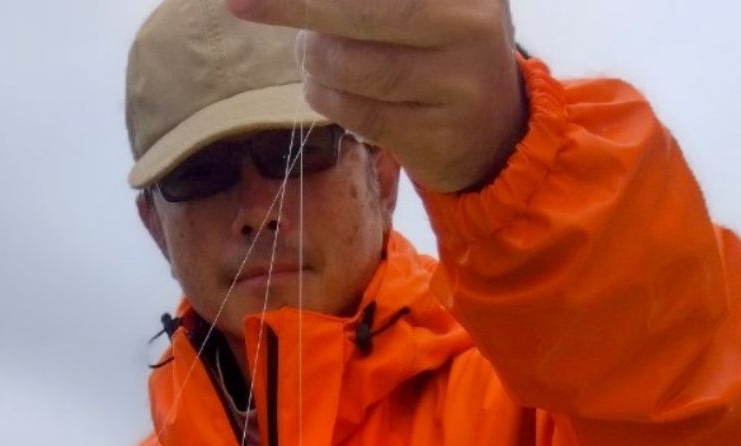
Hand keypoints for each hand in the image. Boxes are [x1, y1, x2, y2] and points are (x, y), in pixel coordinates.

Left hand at [226, 0, 526, 192]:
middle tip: (246, 3)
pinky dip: (328, 99)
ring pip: (356, 68)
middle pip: (363, 10)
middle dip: (295, 6)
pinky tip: (320, 87)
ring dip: (314, 61)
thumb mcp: (426, 1)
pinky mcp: (438, 137)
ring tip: (308, 55)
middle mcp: (470, 25)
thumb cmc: (440, 45)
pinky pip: (362, 114)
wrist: (494, 130)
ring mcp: (458, 85)